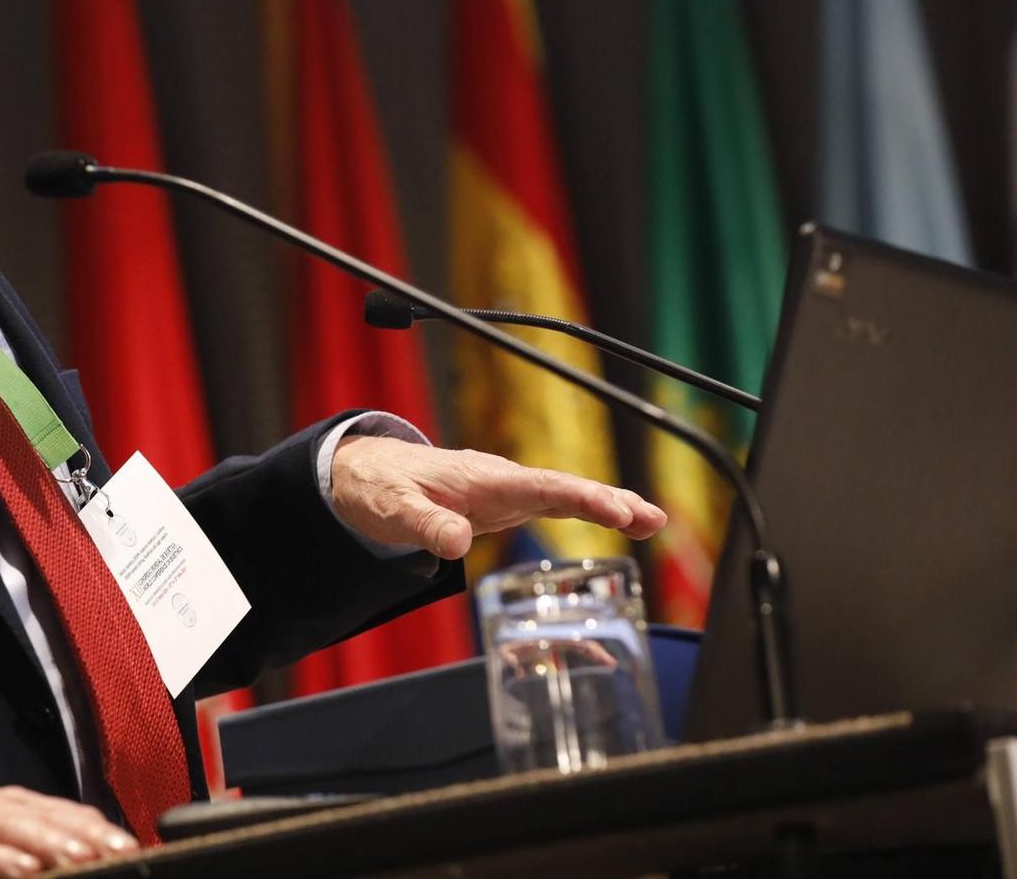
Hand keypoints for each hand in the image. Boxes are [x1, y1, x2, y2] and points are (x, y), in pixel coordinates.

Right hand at [0, 787, 138, 877]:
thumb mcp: (7, 858)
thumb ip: (43, 858)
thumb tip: (91, 862)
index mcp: (11, 808)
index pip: (62, 810)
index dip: (97, 827)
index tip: (130, 847)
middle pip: (40, 812)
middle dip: (79, 832)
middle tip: (114, 851)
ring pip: (6, 823)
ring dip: (43, 840)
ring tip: (76, 859)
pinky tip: (23, 871)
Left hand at [331, 437, 664, 558]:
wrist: (363, 473)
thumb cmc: (378, 487)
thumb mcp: (393, 509)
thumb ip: (425, 524)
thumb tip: (456, 542)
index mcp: (481, 478)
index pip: (540, 486)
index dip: (581, 497)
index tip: (616, 509)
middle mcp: (500, 481)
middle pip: (564, 489)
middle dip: (610, 501)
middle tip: (653, 518)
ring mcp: (504, 491)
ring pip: (564, 495)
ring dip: (608, 505)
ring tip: (652, 521)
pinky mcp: (502, 503)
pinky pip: (552, 505)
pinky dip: (586, 511)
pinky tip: (615, 522)